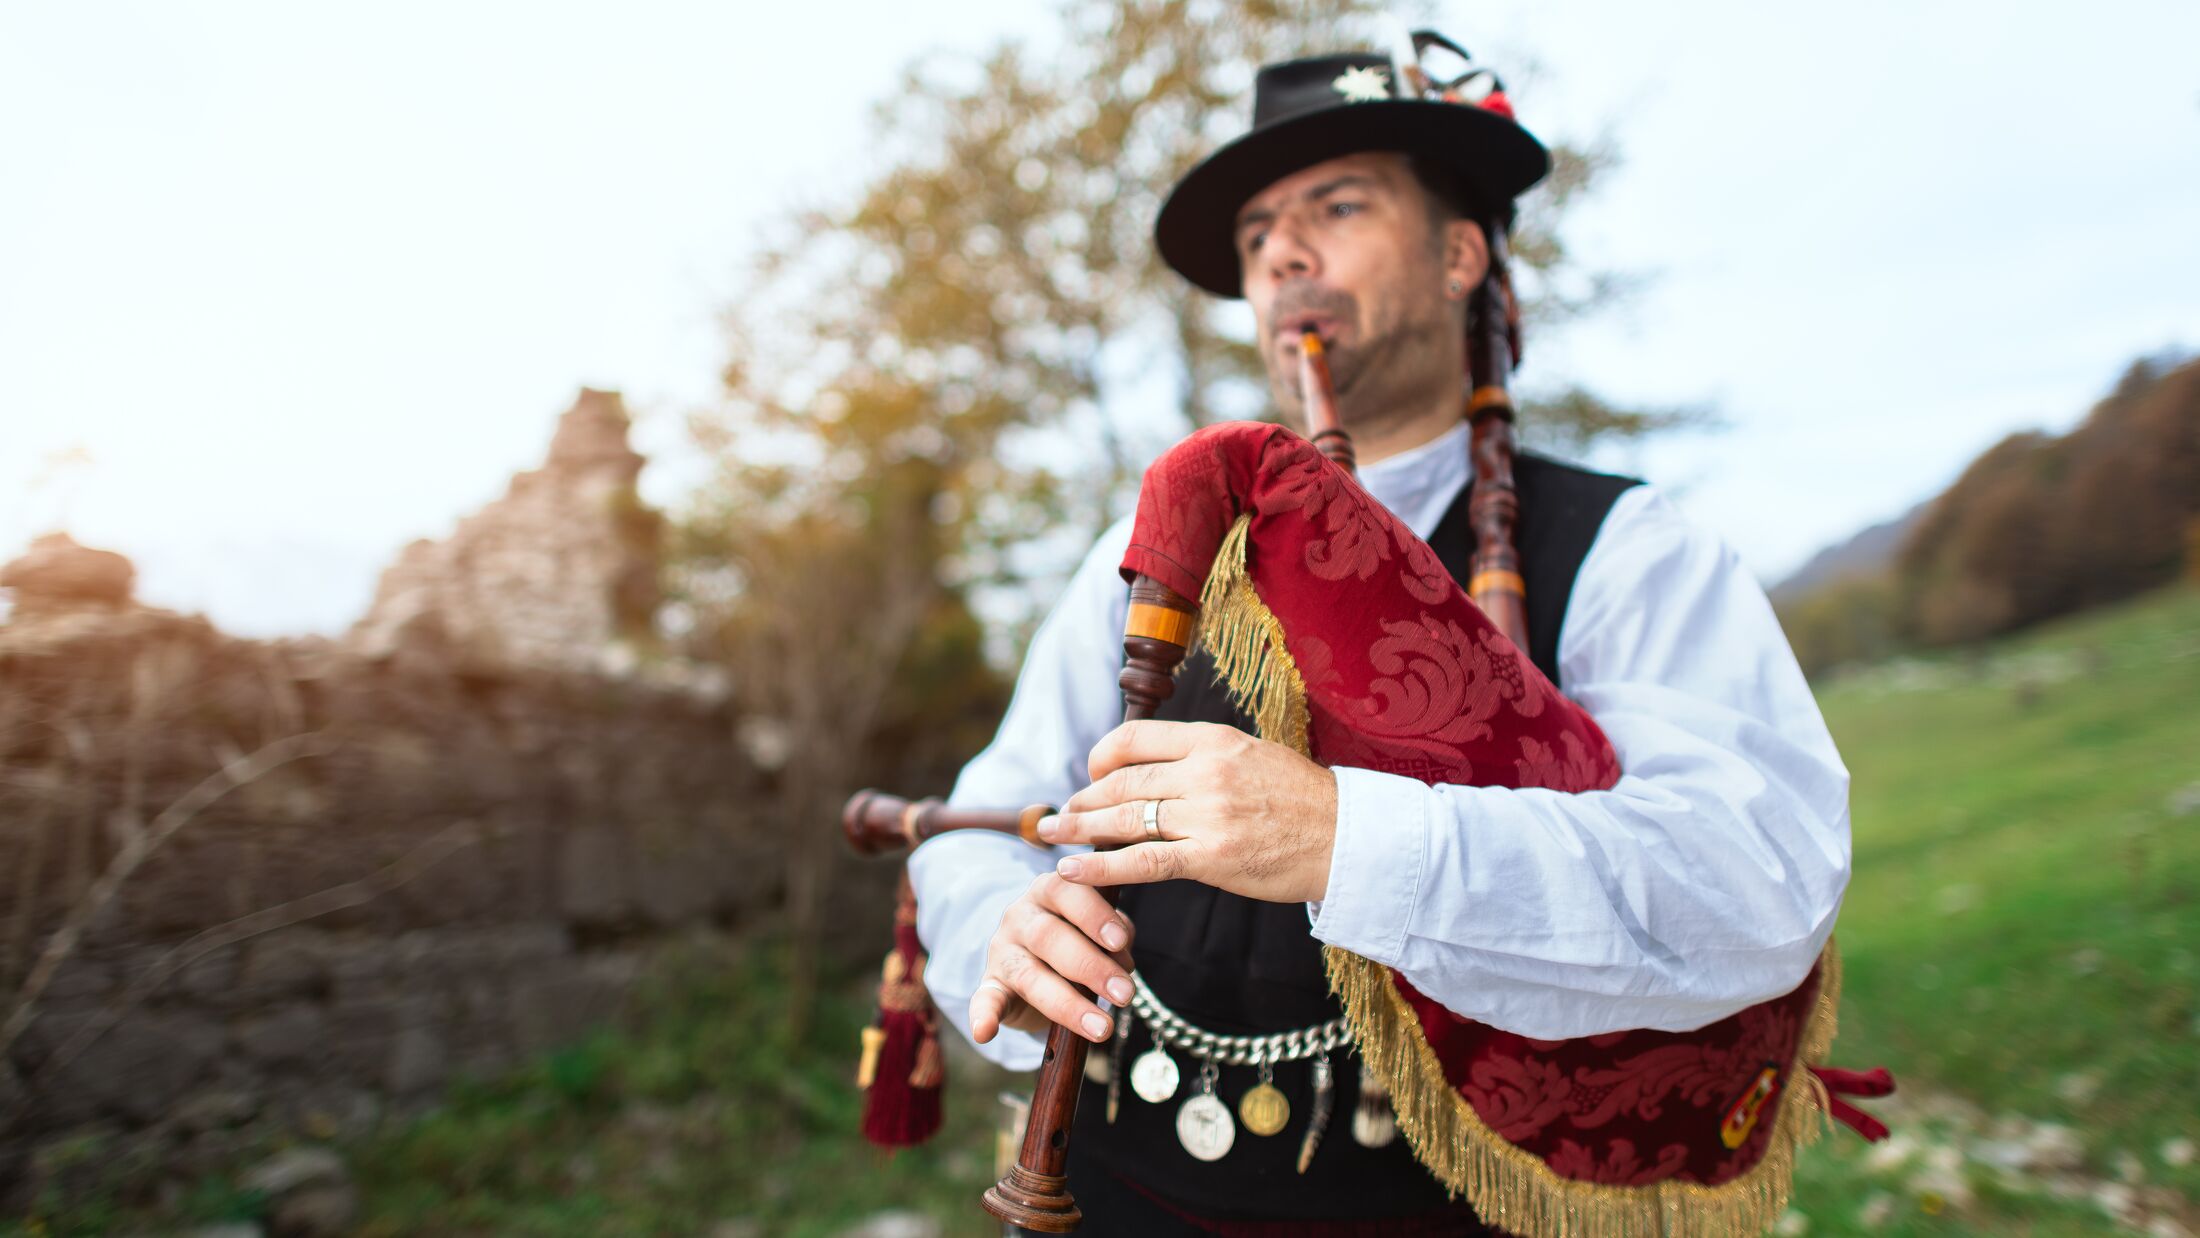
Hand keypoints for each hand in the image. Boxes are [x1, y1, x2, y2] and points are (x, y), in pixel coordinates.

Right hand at [970, 872, 1136, 1045]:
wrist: (1039, 958)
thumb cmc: (1080, 938)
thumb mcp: (1099, 929)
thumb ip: (1114, 937)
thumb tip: (1123, 960)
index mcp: (1049, 891)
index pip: (1067, 892)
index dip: (1093, 916)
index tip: (1120, 941)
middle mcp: (1020, 916)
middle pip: (1049, 937)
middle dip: (1090, 967)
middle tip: (1124, 993)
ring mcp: (1002, 951)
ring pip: (1029, 974)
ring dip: (1068, 1004)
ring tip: (1101, 1027)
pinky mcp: (991, 985)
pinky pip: (984, 999)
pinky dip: (982, 1015)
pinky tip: (984, 1031)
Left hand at [1038, 720, 1337, 903]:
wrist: (1346, 838)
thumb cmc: (1301, 799)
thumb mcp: (1252, 755)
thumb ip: (1203, 757)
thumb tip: (1153, 765)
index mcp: (1214, 740)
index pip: (1136, 737)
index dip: (1101, 756)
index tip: (1091, 773)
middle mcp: (1205, 772)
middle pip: (1122, 782)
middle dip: (1084, 799)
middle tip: (1062, 814)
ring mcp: (1207, 816)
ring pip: (1125, 820)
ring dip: (1081, 830)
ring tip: (1053, 836)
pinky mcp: (1211, 859)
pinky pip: (1142, 862)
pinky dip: (1099, 868)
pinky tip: (1070, 872)